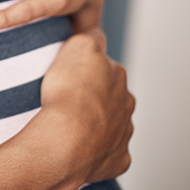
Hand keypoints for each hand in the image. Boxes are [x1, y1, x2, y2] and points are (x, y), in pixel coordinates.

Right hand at [40, 30, 133, 182]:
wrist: (66, 138)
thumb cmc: (69, 94)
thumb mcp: (78, 47)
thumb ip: (90, 36)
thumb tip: (94, 33)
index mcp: (117, 75)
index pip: (104, 60)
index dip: (86, 61)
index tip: (71, 66)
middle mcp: (125, 102)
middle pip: (108, 91)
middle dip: (92, 91)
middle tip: (65, 93)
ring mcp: (122, 131)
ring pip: (108, 120)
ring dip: (93, 118)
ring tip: (67, 119)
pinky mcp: (115, 157)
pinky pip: (105, 149)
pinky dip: (94, 146)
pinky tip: (76, 141)